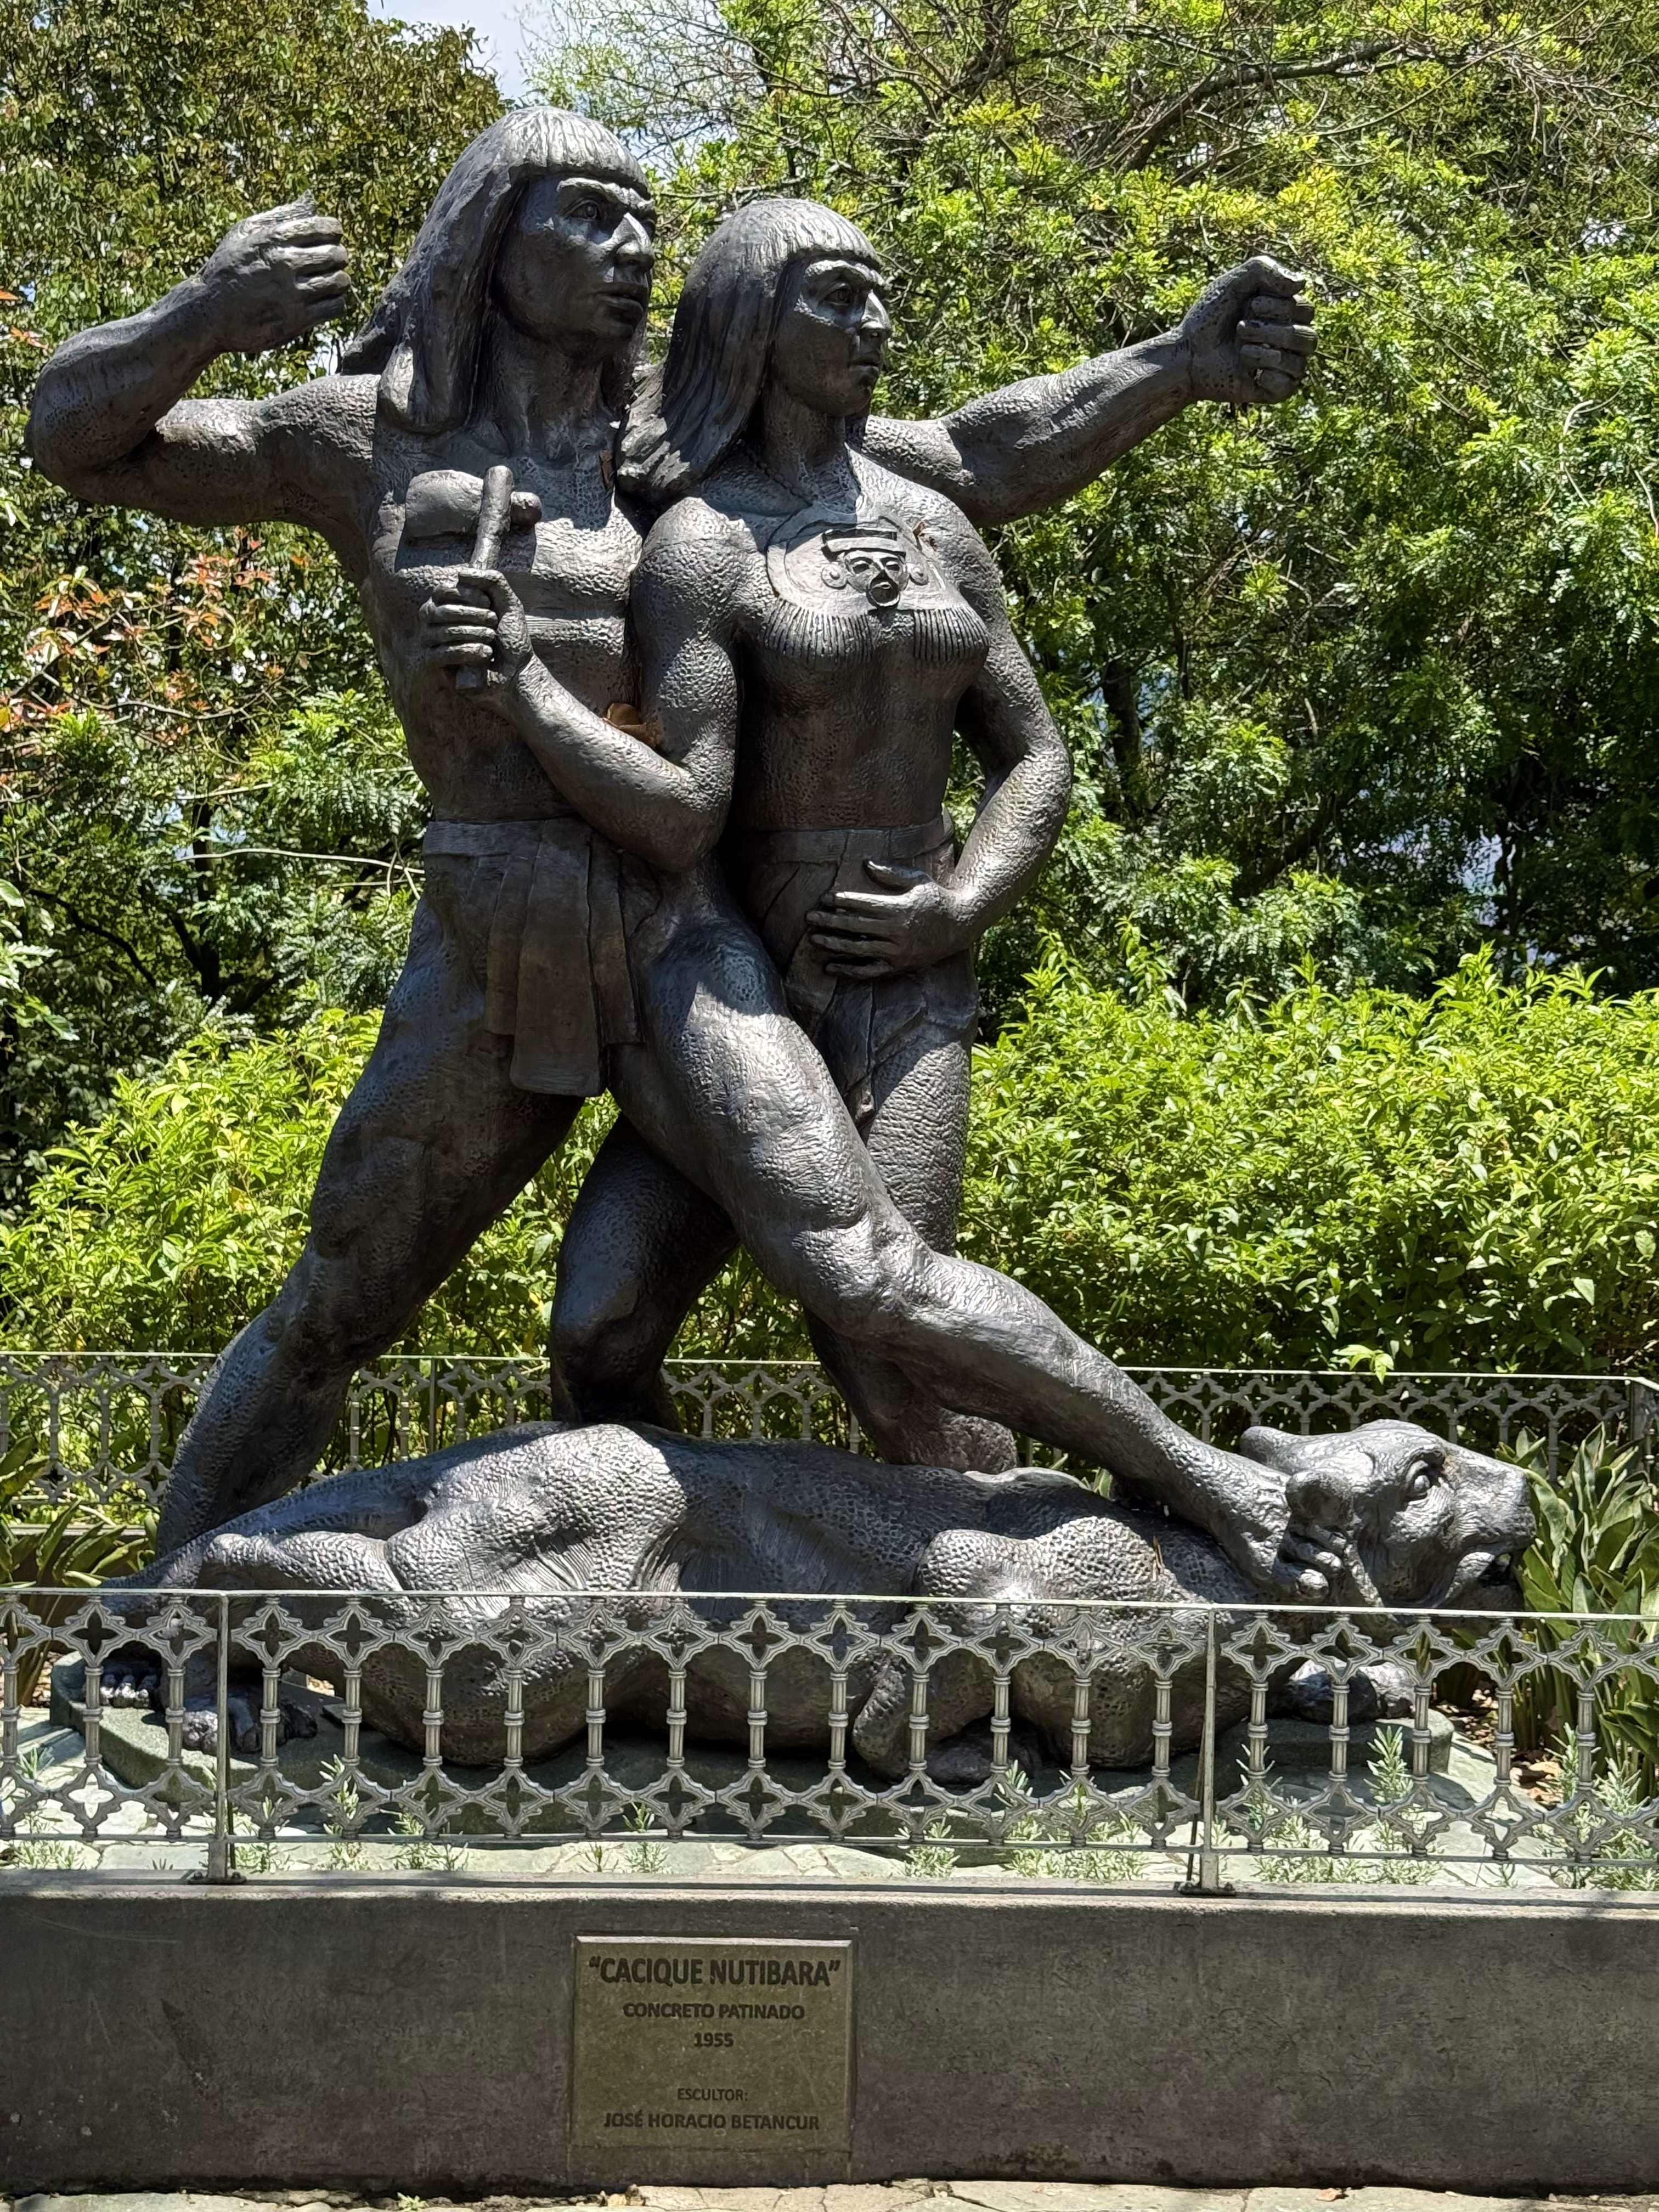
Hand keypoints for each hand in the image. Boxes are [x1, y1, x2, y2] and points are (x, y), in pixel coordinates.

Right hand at [196, 198, 348, 354]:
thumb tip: (310, 200)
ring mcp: (292, 293)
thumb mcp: (244, 233)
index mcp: (274, 238)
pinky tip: (325, 300)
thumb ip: (279, 216)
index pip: (323, 227)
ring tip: (329, 281)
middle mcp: (285, 264)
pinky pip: (335, 307)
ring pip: (339, 281)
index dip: (334, 231)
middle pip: (336, 254)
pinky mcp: (297, 320)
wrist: (209, 311)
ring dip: (339, 280)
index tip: (332, 237)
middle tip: (332, 261)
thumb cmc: (227, 267)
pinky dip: (336, 303)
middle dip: (338, 256)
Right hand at [419, 568, 532, 702]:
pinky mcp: (436, 664)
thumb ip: (492, 580)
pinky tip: (485, 654)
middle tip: (493, 622)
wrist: (517, 671)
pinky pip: (440, 654)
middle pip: (438, 611)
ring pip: (440, 632)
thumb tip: (460, 574)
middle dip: (470, 615)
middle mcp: (437, 622)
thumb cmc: (511, 637)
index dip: (465, 594)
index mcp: (450, 605)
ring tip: (492, 638)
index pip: (442, 591)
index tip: (487, 602)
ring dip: (472, 633)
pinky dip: (466, 652)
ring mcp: (434, 643)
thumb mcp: (509, 603)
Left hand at [807, 861, 970, 976]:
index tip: (824, 898)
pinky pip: (869, 972)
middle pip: (857, 927)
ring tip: (814, 939)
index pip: (864, 905)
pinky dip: (849, 970)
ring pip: (859, 950)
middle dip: (830, 921)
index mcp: (900, 909)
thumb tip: (866, 864)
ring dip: (834, 945)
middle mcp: (898, 932)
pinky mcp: (898, 967)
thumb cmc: (936, 898)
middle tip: (809, 917)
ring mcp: (897, 952)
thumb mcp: (917, 880)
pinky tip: (831, 967)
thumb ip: (891, 874)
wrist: (960, 926)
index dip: (842, 902)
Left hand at [1178, 255, 1315, 407]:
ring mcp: (1282, 366)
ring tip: (1241, 347)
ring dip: (1268, 350)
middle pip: (1308, 336)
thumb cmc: (1209, 318)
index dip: (1280, 306)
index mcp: (1286, 314)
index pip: (1306, 309)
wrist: (1186, 354)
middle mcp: (1289, 340)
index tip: (1250, 305)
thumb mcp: (1233, 283)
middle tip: (1240, 327)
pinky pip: (1291, 385)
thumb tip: (1302, 284)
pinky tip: (1250, 372)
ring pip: (1301, 360)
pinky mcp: (1272, 390)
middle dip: (1272, 329)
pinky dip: (1270, 375)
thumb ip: (1265, 270)